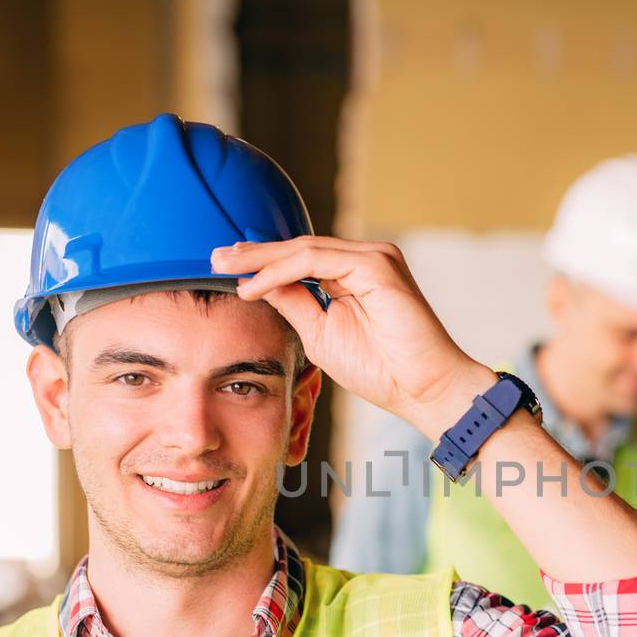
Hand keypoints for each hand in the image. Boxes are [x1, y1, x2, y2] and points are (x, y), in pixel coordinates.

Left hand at [211, 237, 494, 436]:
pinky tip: (254, 285)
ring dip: (262, 259)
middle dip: (254, 253)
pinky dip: (281, 271)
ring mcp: (374, 258)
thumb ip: (295, 304)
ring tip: (225, 267)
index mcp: (355, 274)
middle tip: (213, 258)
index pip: (300, 260)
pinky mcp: (377, 266)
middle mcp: (366, 258)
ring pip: (305, 249)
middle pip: (299, 248)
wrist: (423, 389)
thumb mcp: (321, 335)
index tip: (224, 271)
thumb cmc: (382, 370)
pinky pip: (317, 260)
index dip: (261, 263)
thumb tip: (259, 286)